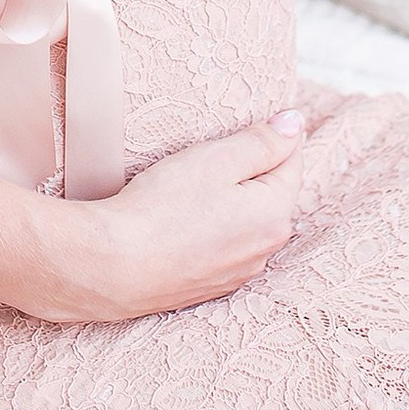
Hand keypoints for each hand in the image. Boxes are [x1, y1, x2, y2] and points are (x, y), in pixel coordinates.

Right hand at [0, 113, 310, 322]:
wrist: (113, 268)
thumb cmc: (162, 208)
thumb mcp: (216, 160)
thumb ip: (262, 141)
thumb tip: (296, 124)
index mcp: (275, 215)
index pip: (292, 160)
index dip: (270, 134)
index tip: (241, 125)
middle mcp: (265, 249)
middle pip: (270, 192)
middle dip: (248, 169)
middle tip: (209, 154)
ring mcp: (238, 272)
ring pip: (245, 220)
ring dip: (229, 201)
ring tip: (189, 188)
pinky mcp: (210, 285)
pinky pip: (222, 245)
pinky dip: (210, 229)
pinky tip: (181, 221)